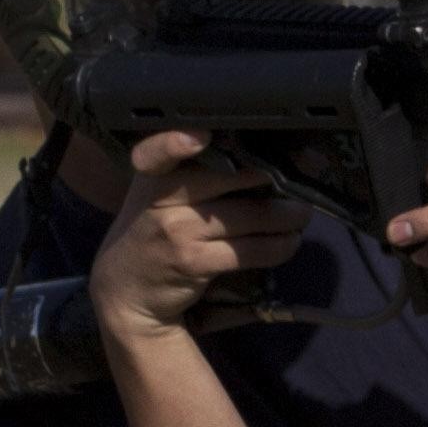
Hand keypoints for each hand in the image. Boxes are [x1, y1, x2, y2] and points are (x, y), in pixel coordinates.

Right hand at [82, 130, 305, 344]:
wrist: (127, 291)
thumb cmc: (153, 234)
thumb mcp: (157, 199)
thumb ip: (193, 177)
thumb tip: (262, 162)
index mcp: (150, 177)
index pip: (155, 153)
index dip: (175, 143)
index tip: (203, 135)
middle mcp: (159, 200)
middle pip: (229, 177)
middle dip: (272, 179)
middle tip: (298, 182)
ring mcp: (176, 231)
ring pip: (250, 215)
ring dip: (287, 216)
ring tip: (300, 215)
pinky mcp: (193, 262)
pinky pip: (251, 250)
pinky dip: (279, 246)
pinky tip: (288, 243)